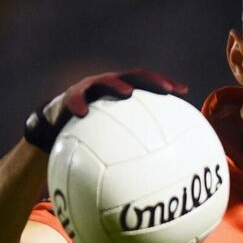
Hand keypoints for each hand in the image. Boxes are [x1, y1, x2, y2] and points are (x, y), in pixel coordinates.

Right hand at [23, 69, 187, 152]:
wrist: (58, 129)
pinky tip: (84, 113)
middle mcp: (108, 85)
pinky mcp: (69, 98)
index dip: (165, 83)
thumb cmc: (94, 135)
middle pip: (132, 77)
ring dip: (116, 85)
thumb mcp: (118, 137)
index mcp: (123, 91)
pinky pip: (73, 100)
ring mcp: (89, 89)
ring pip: (104, 82)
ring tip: (127, 93)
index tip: (184, 91)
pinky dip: (79, 105)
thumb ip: (138, 142)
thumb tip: (166, 165)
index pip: (148, 83)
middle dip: (150, 81)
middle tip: (165, 89)